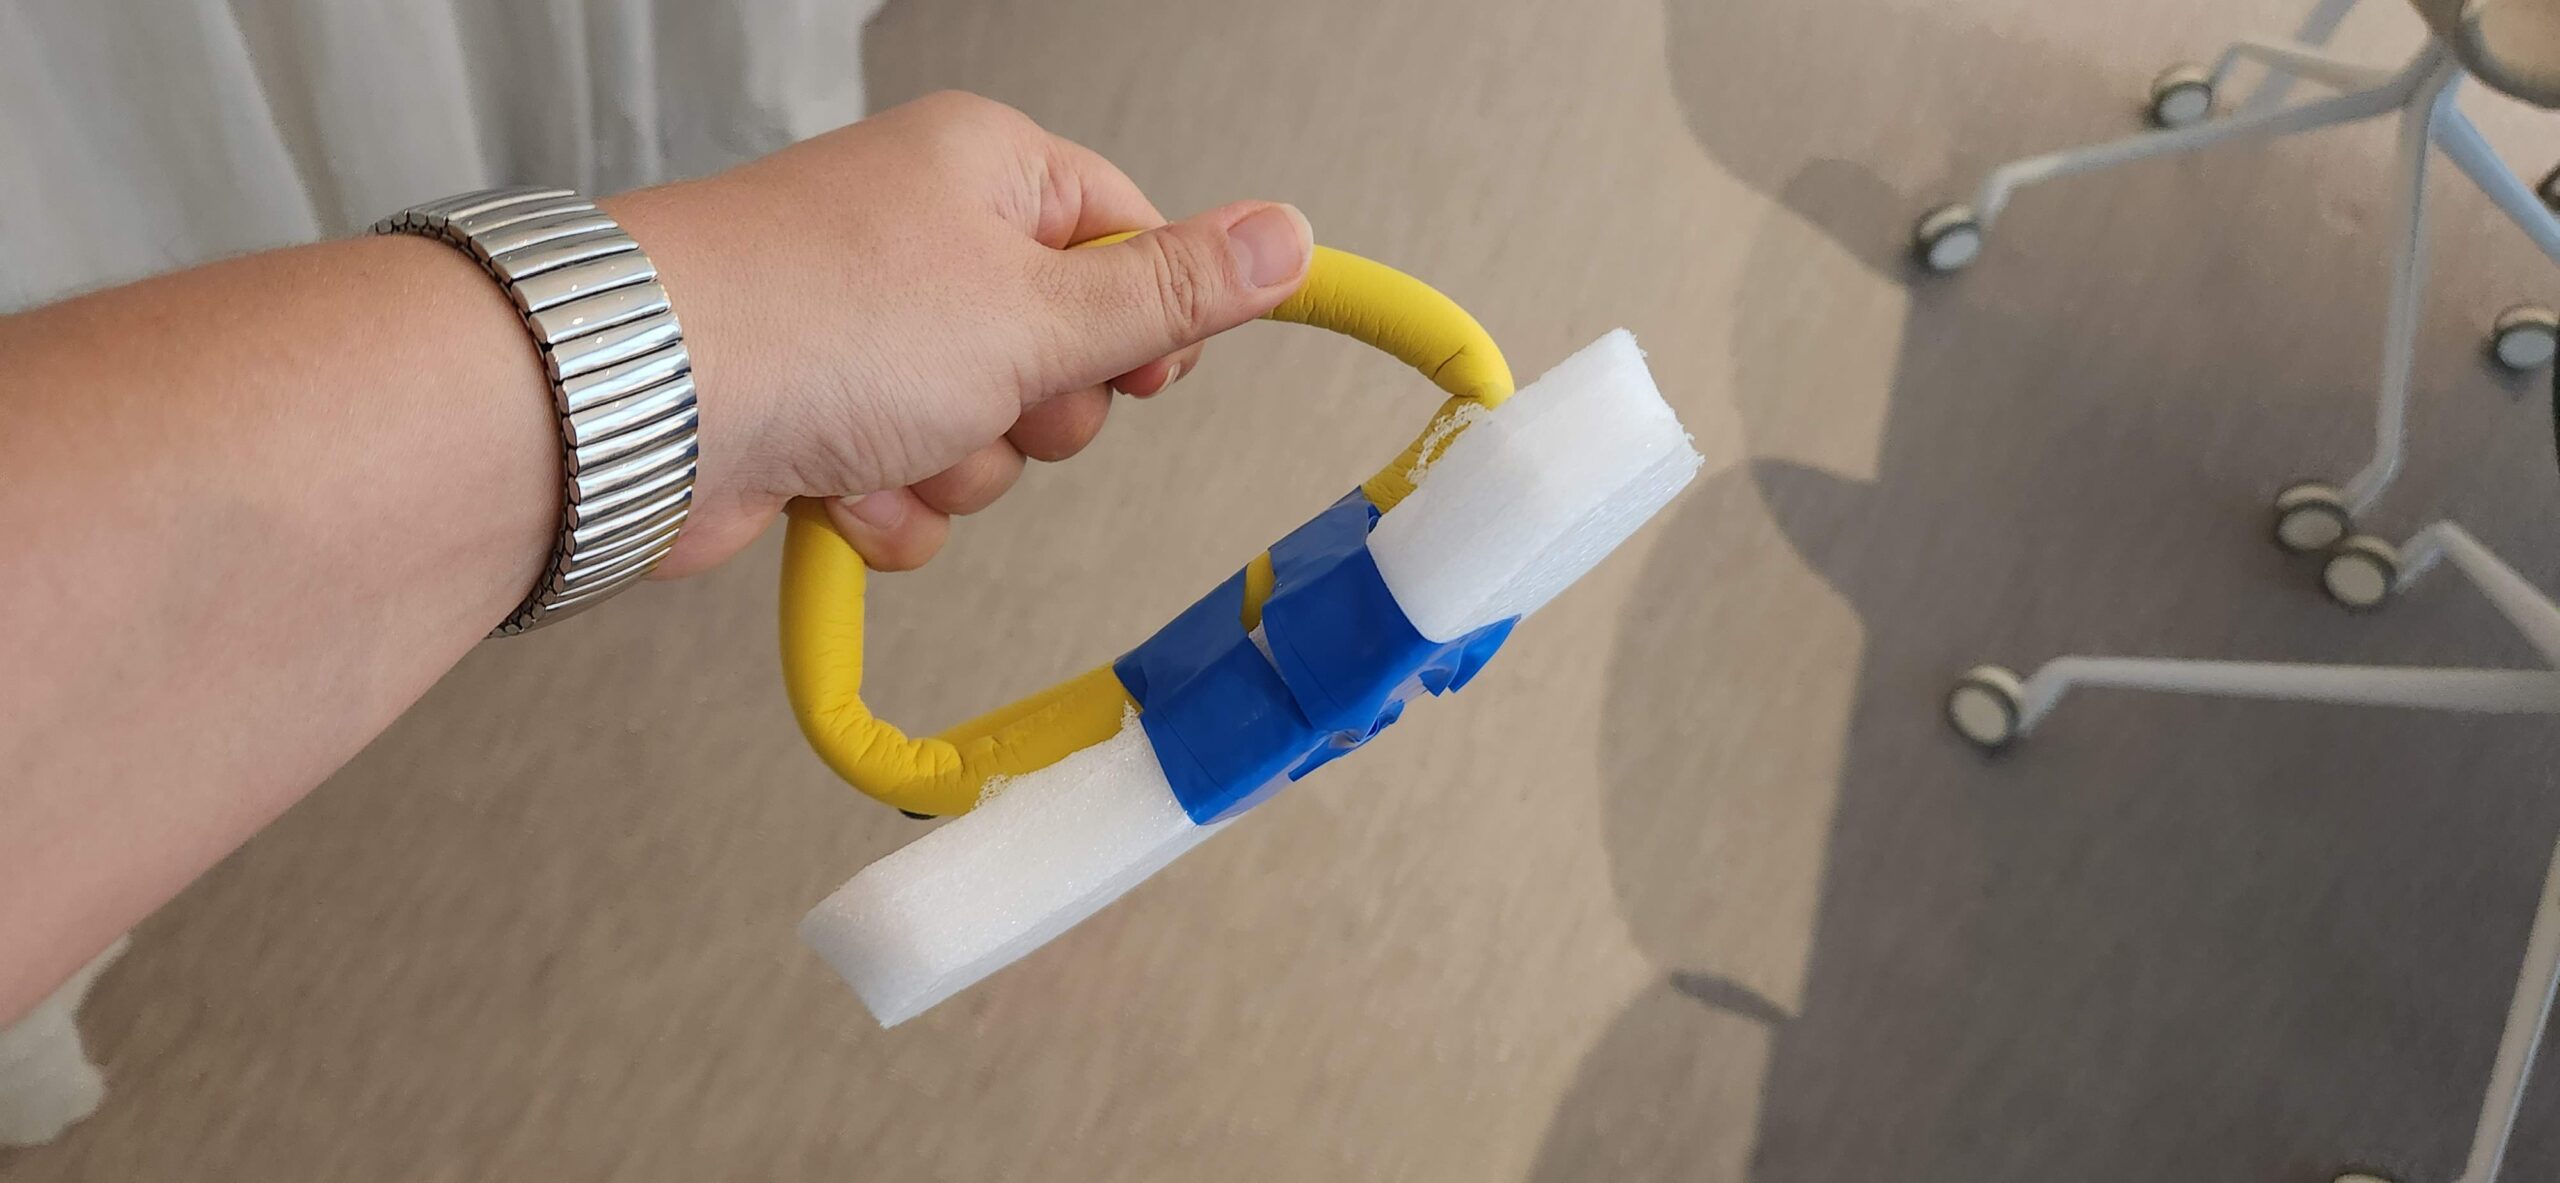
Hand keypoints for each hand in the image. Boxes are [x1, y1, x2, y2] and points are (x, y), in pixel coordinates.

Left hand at [603, 91, 1314, 574]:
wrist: (642, 405)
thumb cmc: (821, 320)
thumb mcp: (1041, 312)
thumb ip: (1173, 294)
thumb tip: (1290, 235)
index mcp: (989, 174)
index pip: (1128, 239)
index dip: (1147, 322)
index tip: (1138, 371)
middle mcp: (928, 242)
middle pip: (1067, 355)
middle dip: (1037, 413)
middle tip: (988, 397)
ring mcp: (869, 334)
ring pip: (992, 438)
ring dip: (956, 468)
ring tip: (887, 441)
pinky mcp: (823, 420)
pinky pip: (914, 489)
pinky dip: (888, 506)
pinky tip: (836, 485)